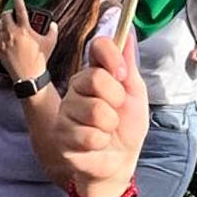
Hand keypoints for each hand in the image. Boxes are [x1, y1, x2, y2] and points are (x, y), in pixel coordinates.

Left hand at [0, 0, 58, 81]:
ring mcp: (3, 41)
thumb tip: (53, 24)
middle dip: (9, 14)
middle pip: (5, 15)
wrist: (29, 77)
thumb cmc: (40, 60)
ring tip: (11, 30)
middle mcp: (12, 34)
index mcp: (25, 29)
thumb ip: (53, 31)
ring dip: (4, 25)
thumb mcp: (50, 43)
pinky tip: (8, 41)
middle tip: (14, 17)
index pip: (20, 8)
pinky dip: (1, 36)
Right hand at [51, 35, 147, 196]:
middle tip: (115, 111)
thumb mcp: (135, 95)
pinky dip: (101, 143)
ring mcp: (66, 111)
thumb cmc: (126, 128)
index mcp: (94, 73)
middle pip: (95, 78)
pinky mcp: (61, 136)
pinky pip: (90, 136)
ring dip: (109, 126)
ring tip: (106, 131)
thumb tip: (129, 34)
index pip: (97, 46)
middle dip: (115, 99)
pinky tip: (96, 145)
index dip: (112, 57)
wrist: (118, 163)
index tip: (123, 73)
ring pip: (94, 110)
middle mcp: (76, 88)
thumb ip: (129, 66)